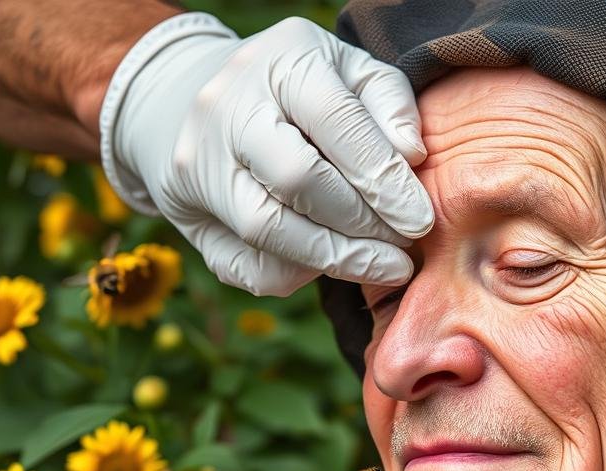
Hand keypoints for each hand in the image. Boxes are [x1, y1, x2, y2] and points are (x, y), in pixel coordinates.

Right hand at [100, 14, 432, 294]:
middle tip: (403, 247)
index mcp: (279, 62)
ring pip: (268, 229)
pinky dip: (297, 273)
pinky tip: (332, 264)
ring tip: (384, 266)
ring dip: (337, 258)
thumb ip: (389, 103)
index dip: (384, 180)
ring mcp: (198, 163)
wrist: (194, 96)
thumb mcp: (350, 73)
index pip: (338, 124)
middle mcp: (228, 108)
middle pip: (299, 181)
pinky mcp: (185, 212)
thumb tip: (411, 156)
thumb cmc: (299, 90)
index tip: (420, 220)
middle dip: (362, 224)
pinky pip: (245, 264)